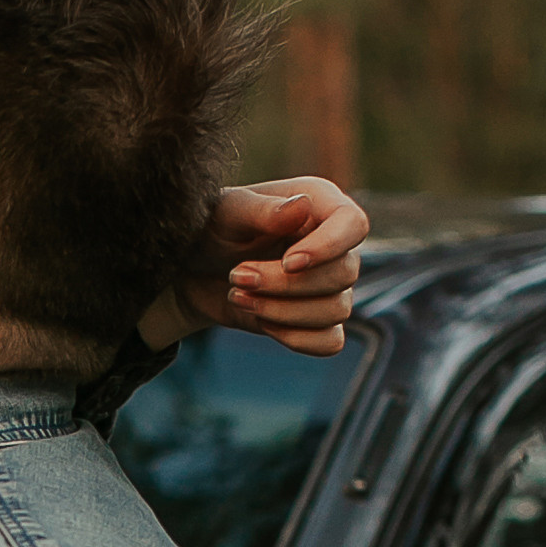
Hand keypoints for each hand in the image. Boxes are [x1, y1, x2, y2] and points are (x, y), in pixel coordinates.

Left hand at [138, 176, 371, 359]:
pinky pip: (330, 341)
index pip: (353, 225)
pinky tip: (261, 322)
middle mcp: (333, 244)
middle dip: (286, 284)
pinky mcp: (316, 320)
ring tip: (237, 295)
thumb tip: (303, 206)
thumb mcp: (227, 213)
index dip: (328, 247)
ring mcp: (329, 285)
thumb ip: (263, 211)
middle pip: (343, 274)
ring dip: (283, 311)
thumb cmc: (211, 230)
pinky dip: (297, 338)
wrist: (191, 270)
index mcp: (321, 205)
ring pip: (337, 310)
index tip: (288, 262)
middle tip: (235, 276)